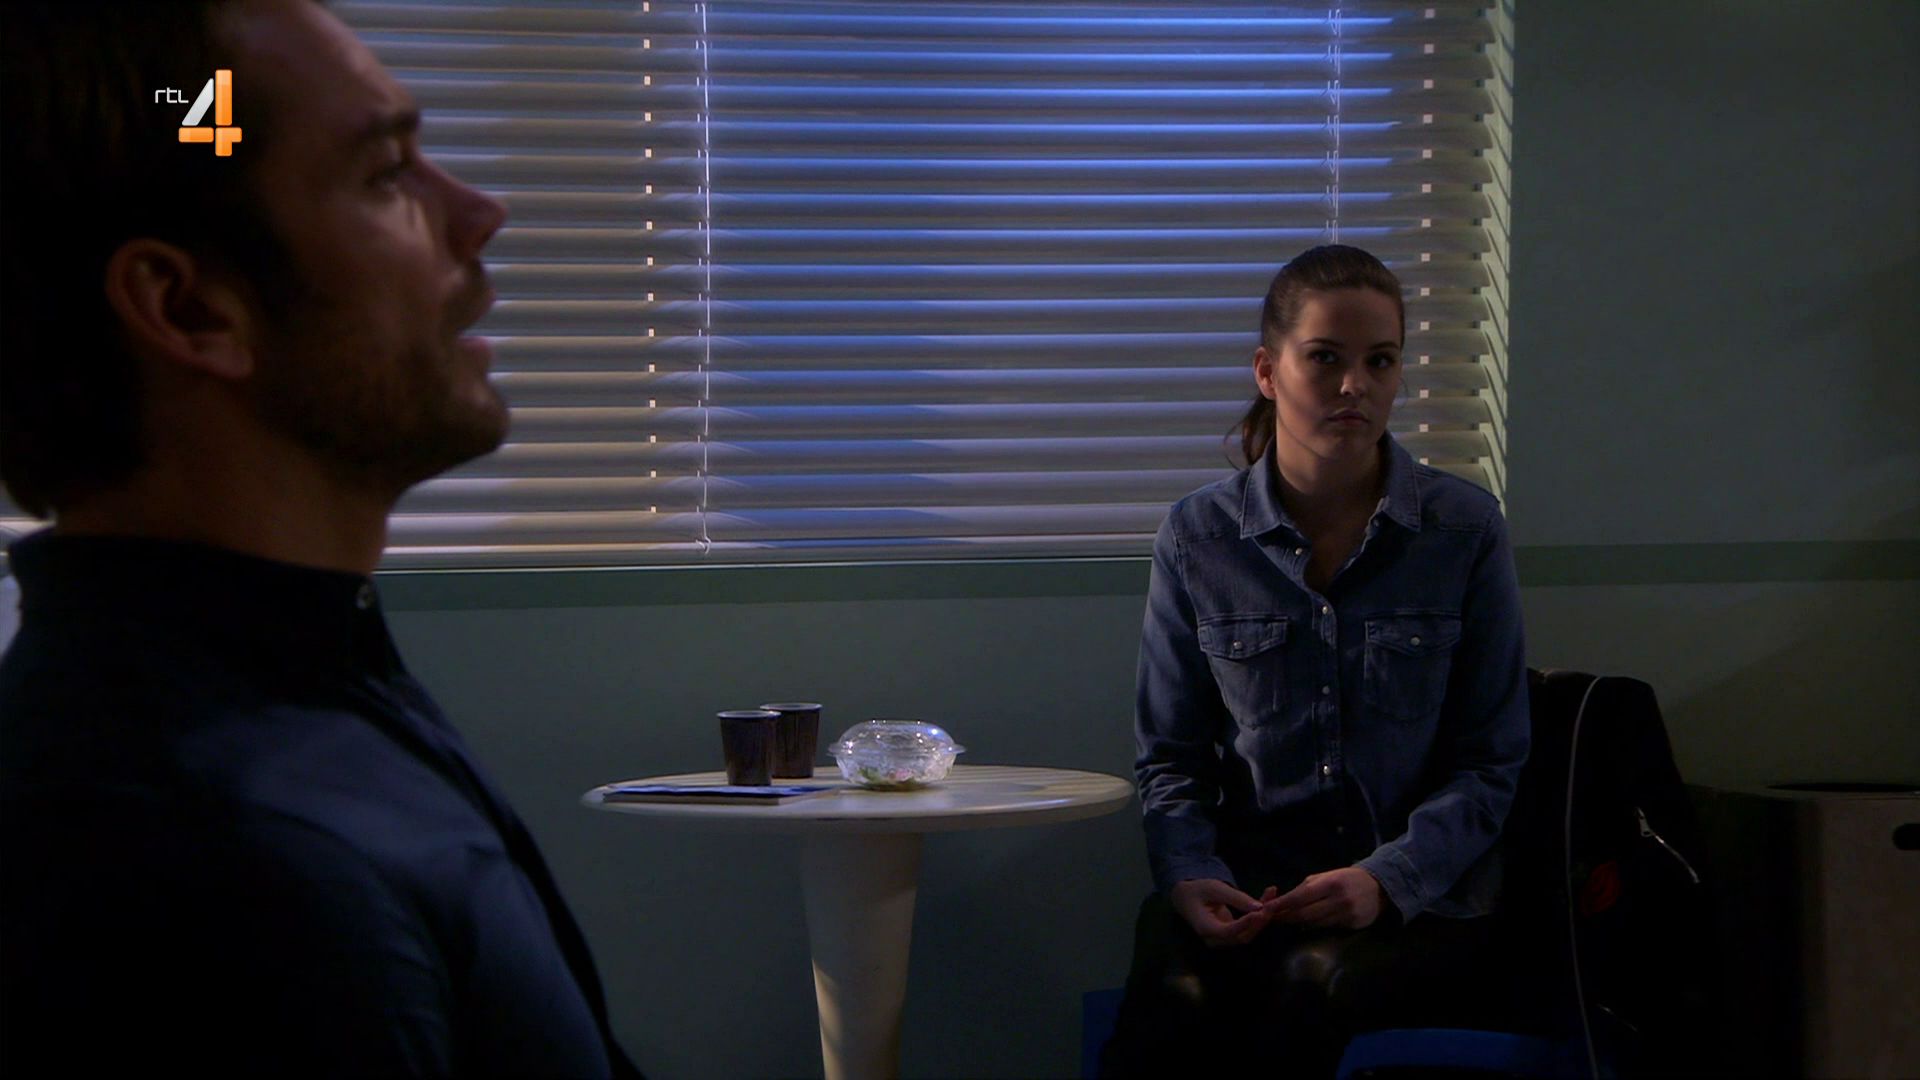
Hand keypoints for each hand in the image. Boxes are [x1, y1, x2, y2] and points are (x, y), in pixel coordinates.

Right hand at [1169, 878, 1279, 947]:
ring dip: (1263, 917)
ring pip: (1248, 933)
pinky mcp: (1232, 933)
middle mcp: (1215, 938)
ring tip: (1272, 897)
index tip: (1260, 912)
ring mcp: (1224, 938)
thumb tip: (1258, 907)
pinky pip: (1249, 927)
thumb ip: (1235, 897)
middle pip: (1242, 935)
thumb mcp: (1214, 888)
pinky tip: (1268, 899)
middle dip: (1259, 920)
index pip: (1228, 931)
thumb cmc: (1197, 890)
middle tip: (1272, 902)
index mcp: (1205, 928)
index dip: (1245, 923)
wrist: (1186, 896)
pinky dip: (1259, 915)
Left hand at [1264, 867, 1388, 929]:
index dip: (1282, 904)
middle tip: (1274, 917)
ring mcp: (1346, 914)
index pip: (1300, 897)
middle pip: (1305, 914)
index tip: (1267, 908)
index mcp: (1330, 884)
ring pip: (1314, 923)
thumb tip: (1284, 900)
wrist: (1378, 887)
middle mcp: (1338, 900)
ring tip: (1288, 919)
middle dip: (1287, 916)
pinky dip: (1315, 926)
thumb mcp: (1326, 876)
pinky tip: (1308, 923)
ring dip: (1299, 922)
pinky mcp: (1352, 925)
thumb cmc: (1346, 879)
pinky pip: (1327, 927)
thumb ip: (1306, 888)